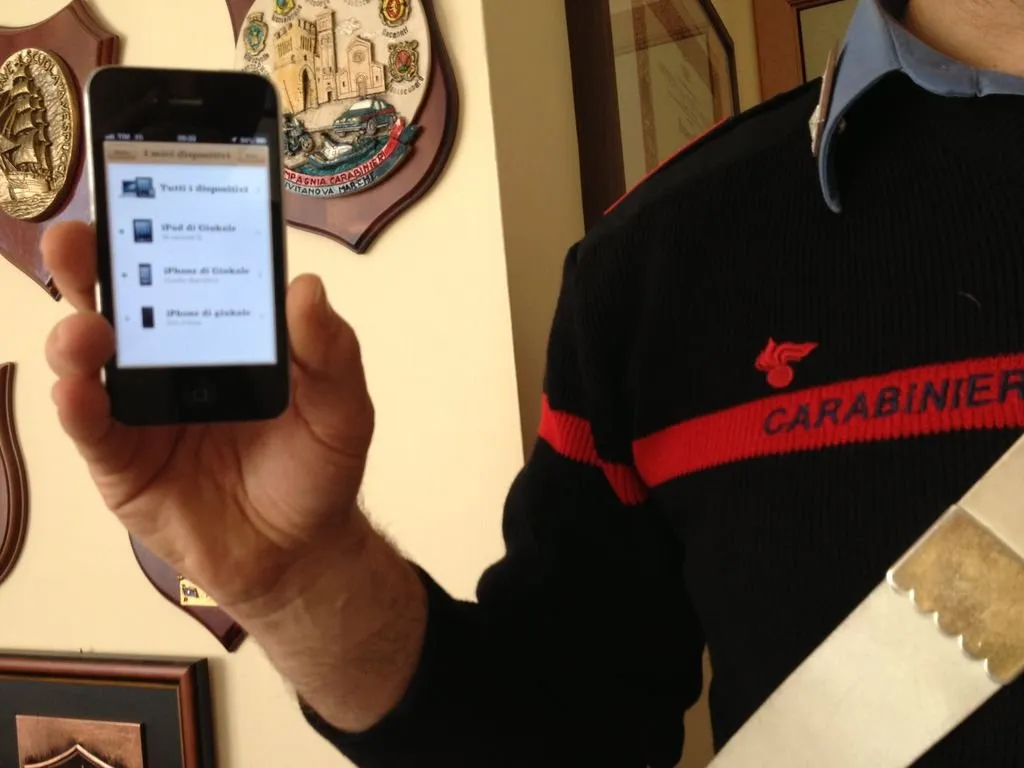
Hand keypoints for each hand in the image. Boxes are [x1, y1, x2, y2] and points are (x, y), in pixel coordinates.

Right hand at [42, 221, 375, 617]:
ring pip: (89, 360)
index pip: (184, 271)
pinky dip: (78, 408)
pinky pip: (91, 430)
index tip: (139, 188)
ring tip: (88, 332)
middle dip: (92, 266)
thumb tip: (308, 289)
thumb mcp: (341, 409)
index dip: (158, 230)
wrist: (298, 550)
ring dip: (77, 336)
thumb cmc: (315, 468)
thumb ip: (331, 354)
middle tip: (77, 239)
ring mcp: (138, 410)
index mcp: (221, 334)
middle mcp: (170, 361)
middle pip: (121, 302)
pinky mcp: (121, 462)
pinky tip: (76, 392)